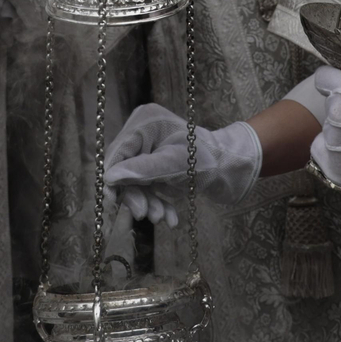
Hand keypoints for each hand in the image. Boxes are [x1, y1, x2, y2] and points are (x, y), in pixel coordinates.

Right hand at [104, 105, 260, 225]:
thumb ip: (140, 170)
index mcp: (144, 123)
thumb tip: (108, 178)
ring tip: (162, 218)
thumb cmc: (206, 158)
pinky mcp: (155, 168)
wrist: (232, 167)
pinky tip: (170, 218)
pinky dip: (157, 203)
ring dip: (147, 203)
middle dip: (135, 194)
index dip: (113, 178)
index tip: (112, 202)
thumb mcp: (172, 164)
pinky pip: (147, 188)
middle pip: (124, 170)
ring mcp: (148, 152)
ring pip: (135, 183)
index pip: (117, 152)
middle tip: (145, 214)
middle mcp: (143, 134)